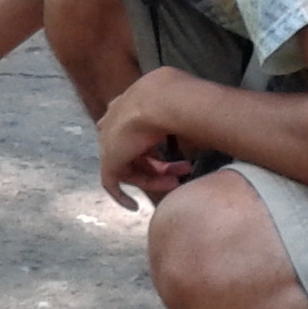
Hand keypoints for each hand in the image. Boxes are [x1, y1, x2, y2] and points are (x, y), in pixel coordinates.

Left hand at [94, 68, 214, 210]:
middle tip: (185, 169)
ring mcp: (110, 142)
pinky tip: (134, 207)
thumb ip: (182, 118)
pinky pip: (111, 183)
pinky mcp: (109, 161)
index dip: (153, 147)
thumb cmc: (178, 102)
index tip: (172, 154)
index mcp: (128, 106)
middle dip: (161, 164)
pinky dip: (122, 196)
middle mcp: (115, 123)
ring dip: (155, 178)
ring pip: (132, 167)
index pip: (137, 131)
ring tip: (177, 181)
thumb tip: (198, 129)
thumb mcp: (181, 109)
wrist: (162, 101)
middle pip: (137, 151)